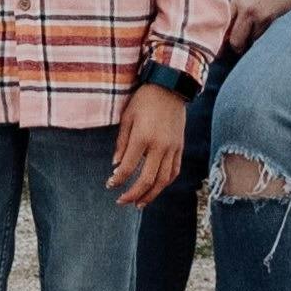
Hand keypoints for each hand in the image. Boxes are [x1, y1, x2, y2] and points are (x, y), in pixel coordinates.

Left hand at [108, 83, 190, 207]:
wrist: (170, 87)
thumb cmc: (144, 100)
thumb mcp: (127, 117)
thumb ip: (121, 143)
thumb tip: (116, 166)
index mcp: (143, 137)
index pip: (128, 168)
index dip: (118, 180)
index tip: (110, 184)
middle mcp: (160, 146)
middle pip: (147, 180)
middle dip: (133, 194)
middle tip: (121, 202)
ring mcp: (172, 148)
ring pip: (163, 180)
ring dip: (151, 195)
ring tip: (139, 203)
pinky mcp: (180, 147)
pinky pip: (174, 171)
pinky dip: (165, 183)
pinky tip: (156, 188)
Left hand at [221, 0, 290, 57]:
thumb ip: (245, 5)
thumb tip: (238, 28)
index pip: (221, 23)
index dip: (223, 38)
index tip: (226, 48)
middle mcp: (239, 3)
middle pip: (229, 37)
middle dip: (235, 47)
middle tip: (242, 51)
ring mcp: (251, 11)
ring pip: (241, 41)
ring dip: (249, 45)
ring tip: (258, 41)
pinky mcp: (265, 17)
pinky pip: (258, 38)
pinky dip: (261, 41)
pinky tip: (269, 35)